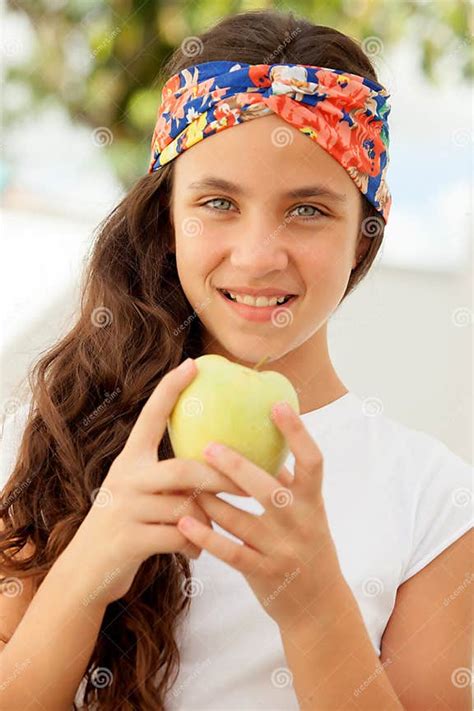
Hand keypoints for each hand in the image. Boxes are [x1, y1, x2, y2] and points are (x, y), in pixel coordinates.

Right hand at [63, 358, 245, 607]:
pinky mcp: (128, 540)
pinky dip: (194, 547)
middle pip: (185, 469)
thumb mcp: (139, 493)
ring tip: (214, 531)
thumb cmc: (126, 526)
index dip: (171, 389)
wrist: (85, 573)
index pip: (151, 416)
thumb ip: (168, 479)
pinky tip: (196, 552)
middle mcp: (125, 478)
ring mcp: (124, 509)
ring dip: (207, 522)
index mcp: (130, 460)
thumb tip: (216, 464)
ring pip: (186, 508)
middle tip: (249, 484)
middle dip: (222, 477)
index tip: (193, 364)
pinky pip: (179, 538)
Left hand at [176, 401, 342, 628]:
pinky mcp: (264, 573)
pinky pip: (230, 552)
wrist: (318, 603)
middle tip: (208, 446)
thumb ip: (288, 479)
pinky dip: (206, 536)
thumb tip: (262, 436)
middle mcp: (301, 523)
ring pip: (241, 520)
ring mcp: (283, 550)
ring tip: (184, 477)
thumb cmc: (307, 544)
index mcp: (313, 501)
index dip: (298, 432)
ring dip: (210, 499)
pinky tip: (184, 522)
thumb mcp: (308, 511)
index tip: (276, 405)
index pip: (313, 461)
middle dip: (238, 467)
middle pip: (269, 490)